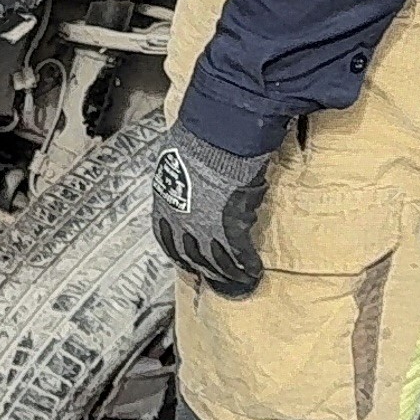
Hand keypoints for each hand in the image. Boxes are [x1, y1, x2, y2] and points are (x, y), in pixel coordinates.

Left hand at [141, 125, 270, 298]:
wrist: (215, 141)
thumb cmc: (195, 140)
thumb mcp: (176, 160)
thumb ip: (181, 178)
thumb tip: (188, 178)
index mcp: (164, 206)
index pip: (166, 238)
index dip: (177, 252)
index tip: (185, 260)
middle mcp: (180, 223)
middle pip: (191, 254)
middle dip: (203, 267)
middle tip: (213, 276)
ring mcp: (204, 229)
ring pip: (215, 259)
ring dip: (227, 272)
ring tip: (238, 279)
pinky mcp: (230, 229)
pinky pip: (240, 253)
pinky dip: (248, 264)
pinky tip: (255, 271)